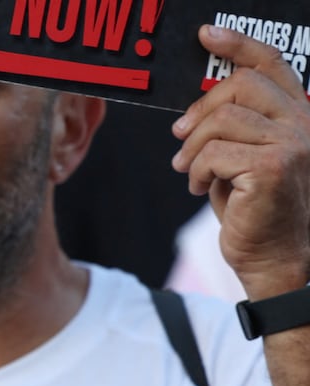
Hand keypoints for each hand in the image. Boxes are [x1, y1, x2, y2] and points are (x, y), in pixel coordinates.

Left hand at [172, 25, 309, 298]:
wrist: (277, 258)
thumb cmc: (258, 211)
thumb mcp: (246, 159)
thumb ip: (235, 128)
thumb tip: (195, 110)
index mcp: (301, 116)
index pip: (273, 64)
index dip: (238, 44)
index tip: (206, 35)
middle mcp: (304, 124)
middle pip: (240, 85)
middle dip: (200, 109)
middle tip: (181, 137)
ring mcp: (293, 143)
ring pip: (222, 120)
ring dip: (193, 147)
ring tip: (189, 171)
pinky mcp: (273, 165)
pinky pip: (214, 152)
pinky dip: (197, 171)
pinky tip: (200, 188)